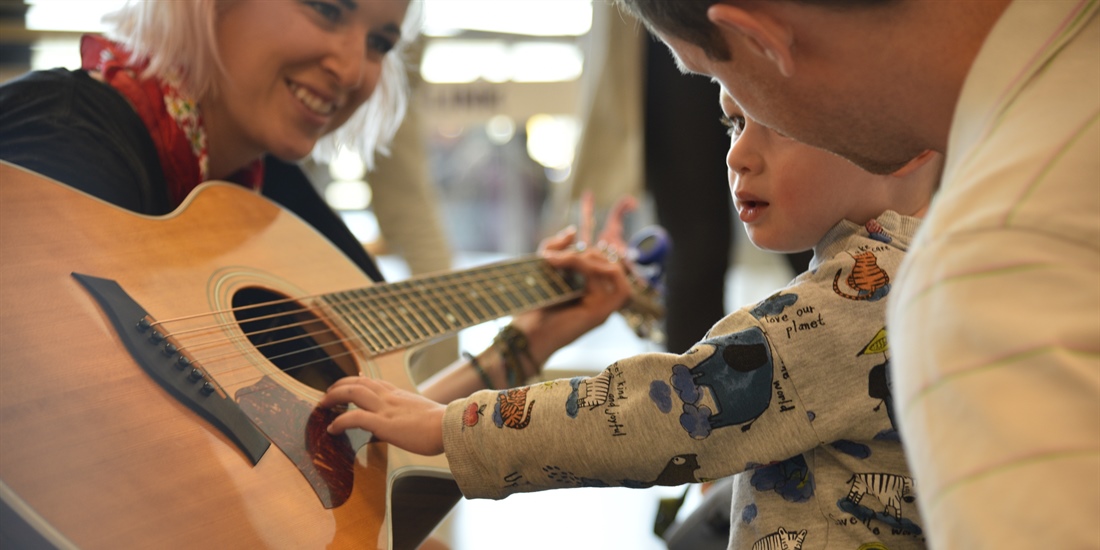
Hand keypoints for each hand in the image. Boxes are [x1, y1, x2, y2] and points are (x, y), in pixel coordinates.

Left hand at [319, 376, 445, 455]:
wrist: (451, 426)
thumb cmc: (443, 425)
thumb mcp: (424, 413)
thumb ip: (412, 413)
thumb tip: (410, 421)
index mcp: (400, 395)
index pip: (374, 382)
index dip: (357, 381)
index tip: (348, 383)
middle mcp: (390, 397)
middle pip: (358, 382)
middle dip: (339, 386)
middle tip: (327, 394)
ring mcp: (385, 409)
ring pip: (352, 393)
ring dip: (333, 397)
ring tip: (322, 405)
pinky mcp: (383, 423)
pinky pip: (354, 418)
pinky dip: (339, 421)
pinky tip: (332, 428)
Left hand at [511, 193, 636, 367]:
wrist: (525, 333)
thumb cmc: (531, 306)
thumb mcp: (541, 267)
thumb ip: (556, 246)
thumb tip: (573, 230)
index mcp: (584, 281)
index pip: (598, 250)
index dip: (602, 221)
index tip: (598, 198)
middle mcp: (597, 291)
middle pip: (603, 255)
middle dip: (577, 251)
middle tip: (549, 258)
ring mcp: (604, 302)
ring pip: (609, 265)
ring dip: (582, 259)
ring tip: (556, 264)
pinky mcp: (606, 311)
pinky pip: (617, 280)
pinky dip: (596, 269)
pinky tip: (574, 269)